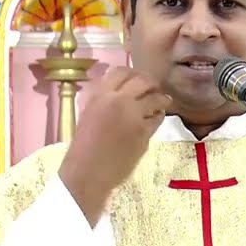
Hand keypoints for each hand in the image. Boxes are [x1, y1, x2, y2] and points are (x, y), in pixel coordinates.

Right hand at [59, 67, 171, 224]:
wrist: (87, 173)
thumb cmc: (82, 147)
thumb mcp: (88, 115)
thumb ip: (104, 101)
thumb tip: (120, 92)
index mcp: (100, 96)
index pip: (121, 72)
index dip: (132, 73)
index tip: (137, 78)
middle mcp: (118, 101)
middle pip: (143, 81)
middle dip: (151, 83)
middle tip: (154, 88)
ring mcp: (134, 117)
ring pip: (155, 98)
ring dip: (160, 98)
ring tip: (162, 101)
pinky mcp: (144, 133)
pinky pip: (157, 119)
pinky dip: (158, 116)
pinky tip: (156, 118)